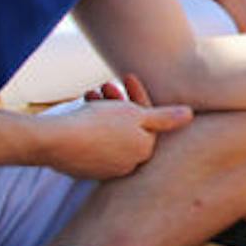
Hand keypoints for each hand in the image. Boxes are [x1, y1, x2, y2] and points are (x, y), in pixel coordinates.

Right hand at [48, 73, 192, 178]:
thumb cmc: (100, 124)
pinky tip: (82, 108)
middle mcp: (127, 164)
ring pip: (109, 131)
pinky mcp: (84, 168)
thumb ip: (165, 118)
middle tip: (104, 85)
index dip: (138, 96)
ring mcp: (104, 168)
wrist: (55, 140)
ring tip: (91, 94)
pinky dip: (90, 123)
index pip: (148, 120)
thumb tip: (190, 116)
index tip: (127, 77)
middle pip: (128, 126)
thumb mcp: (137, 115)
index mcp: (144, 150)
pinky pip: (93, 140)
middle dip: (119, 103)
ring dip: (103, 109)